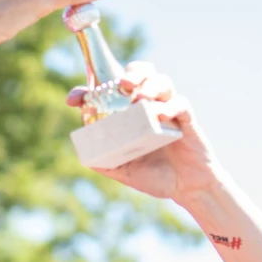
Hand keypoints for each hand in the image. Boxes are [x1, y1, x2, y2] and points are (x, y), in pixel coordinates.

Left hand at [70, 63, 223, 202]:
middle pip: (142, 72)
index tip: (74, 99)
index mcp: (130, 113)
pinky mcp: (187, 120)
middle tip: (122, 84)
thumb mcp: (123, 171)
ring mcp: (169, 110)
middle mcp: (149, 106)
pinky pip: (180, 104)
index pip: (112, 88)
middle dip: (131, 72)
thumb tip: (84, 152)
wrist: (186, 189)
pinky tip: (159, 115)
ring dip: (150, 85)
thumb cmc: (155, 177)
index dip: (91, 86)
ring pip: (162, 82)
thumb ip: (104, 161)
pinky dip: (169, 106)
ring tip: (140, 98)